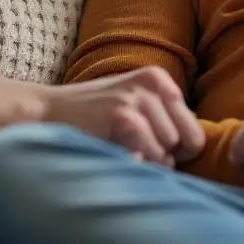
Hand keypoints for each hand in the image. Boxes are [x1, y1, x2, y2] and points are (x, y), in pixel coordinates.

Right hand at [41, 66, 205, 165]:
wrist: (45, 112)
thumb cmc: (93, 117)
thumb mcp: (133, 106)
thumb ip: (165, 120)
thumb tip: (198, 148)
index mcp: (159, 79)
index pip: (195, 133)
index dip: (175, 151)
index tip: (147, 145)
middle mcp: (153, 84)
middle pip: (185, 144)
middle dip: (161, 156)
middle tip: (128, 147)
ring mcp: (139, 98)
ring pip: (167, 154)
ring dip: (145, 161)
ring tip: (117, 146)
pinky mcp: (124, 116)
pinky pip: (149, 158)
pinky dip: (132, 164)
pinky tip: (111, 150)